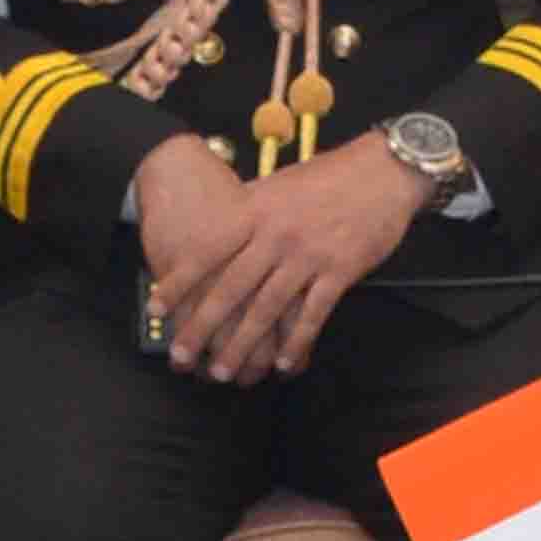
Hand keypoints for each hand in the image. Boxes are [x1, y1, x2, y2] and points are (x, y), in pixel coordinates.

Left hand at [128, 136, 428, 386]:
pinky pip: (313, 313)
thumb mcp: (278, 186)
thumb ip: (249, 213)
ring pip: (267, 307)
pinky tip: (282, 364)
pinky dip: (295, 342)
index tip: (157, 307)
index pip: (209, 250)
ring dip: (243, 344)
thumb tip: (218, 235)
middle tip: (181, 354)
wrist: (383, 170)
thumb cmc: (328, 177)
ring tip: (224, 371)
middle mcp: (276, 233)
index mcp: (257, 210)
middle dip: (203, 325)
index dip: (180, 280)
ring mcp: (308, 253)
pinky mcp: (340, 270)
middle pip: (232, 287)